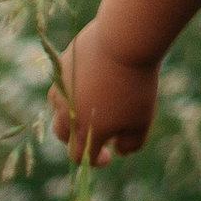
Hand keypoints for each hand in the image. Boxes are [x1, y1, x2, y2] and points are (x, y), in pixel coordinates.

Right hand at [52, 22, 160, 161]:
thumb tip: (117, 150)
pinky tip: (90, 81)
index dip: (94, 160)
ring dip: (71, 113)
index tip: (108, 155)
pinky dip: (72, 89)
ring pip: (59, 108)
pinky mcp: (61, 65)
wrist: (124, 41)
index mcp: (85, 131)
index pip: (79, 156)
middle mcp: (66, 112)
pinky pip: (62, 84)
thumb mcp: (142, 121)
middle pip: (64, 135)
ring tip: (93, 104)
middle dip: (79, 138)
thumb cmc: (136, 85)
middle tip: (99, 130)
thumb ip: (130, 144)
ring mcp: (61, 87)